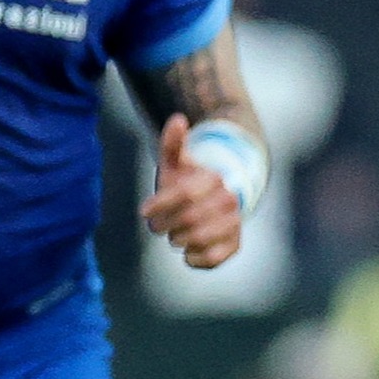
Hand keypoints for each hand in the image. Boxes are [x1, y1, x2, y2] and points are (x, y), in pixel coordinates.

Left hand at [142, 113, 244, 270]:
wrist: (213, 201)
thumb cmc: (186, 181)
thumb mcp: (175, 162)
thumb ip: (173, 143)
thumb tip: (177, 119)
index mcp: (213, 178)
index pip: (185, 194)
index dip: (160, 205)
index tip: (143, 211)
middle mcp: (228, 200)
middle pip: (189, 219)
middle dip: (165, 226)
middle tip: (156, 227)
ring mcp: (233, 223)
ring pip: (199, 239)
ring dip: (177, 240)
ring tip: (173, 236)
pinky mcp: (234, 244)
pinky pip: (214, 259)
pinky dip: (195, 259)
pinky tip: (187, 253)